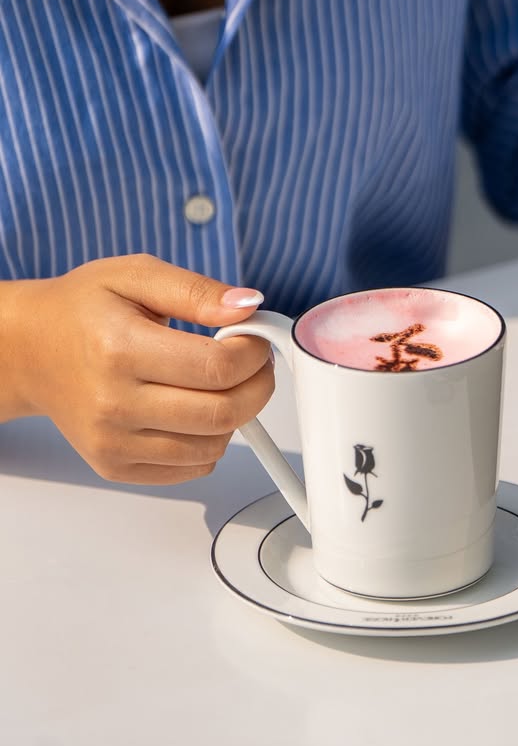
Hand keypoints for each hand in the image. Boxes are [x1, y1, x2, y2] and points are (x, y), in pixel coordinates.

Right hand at [0, 254, 273, 482]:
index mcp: (120, 348)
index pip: (217, 367)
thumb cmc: (81, 312)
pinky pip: (192, 468)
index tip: (255, 340)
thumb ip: (196, 291)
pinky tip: (194, 410)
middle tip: (255, 365)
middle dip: (258, 386)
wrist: (31, 351)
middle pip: (222, 413)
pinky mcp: (115, 466)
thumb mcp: (135, 276)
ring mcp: (112, 442)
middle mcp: (113, 402)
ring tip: (219, 385)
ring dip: (236, 416)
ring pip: (213, 446)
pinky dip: (210, 442)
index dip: (254, 354)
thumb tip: (248, 305)